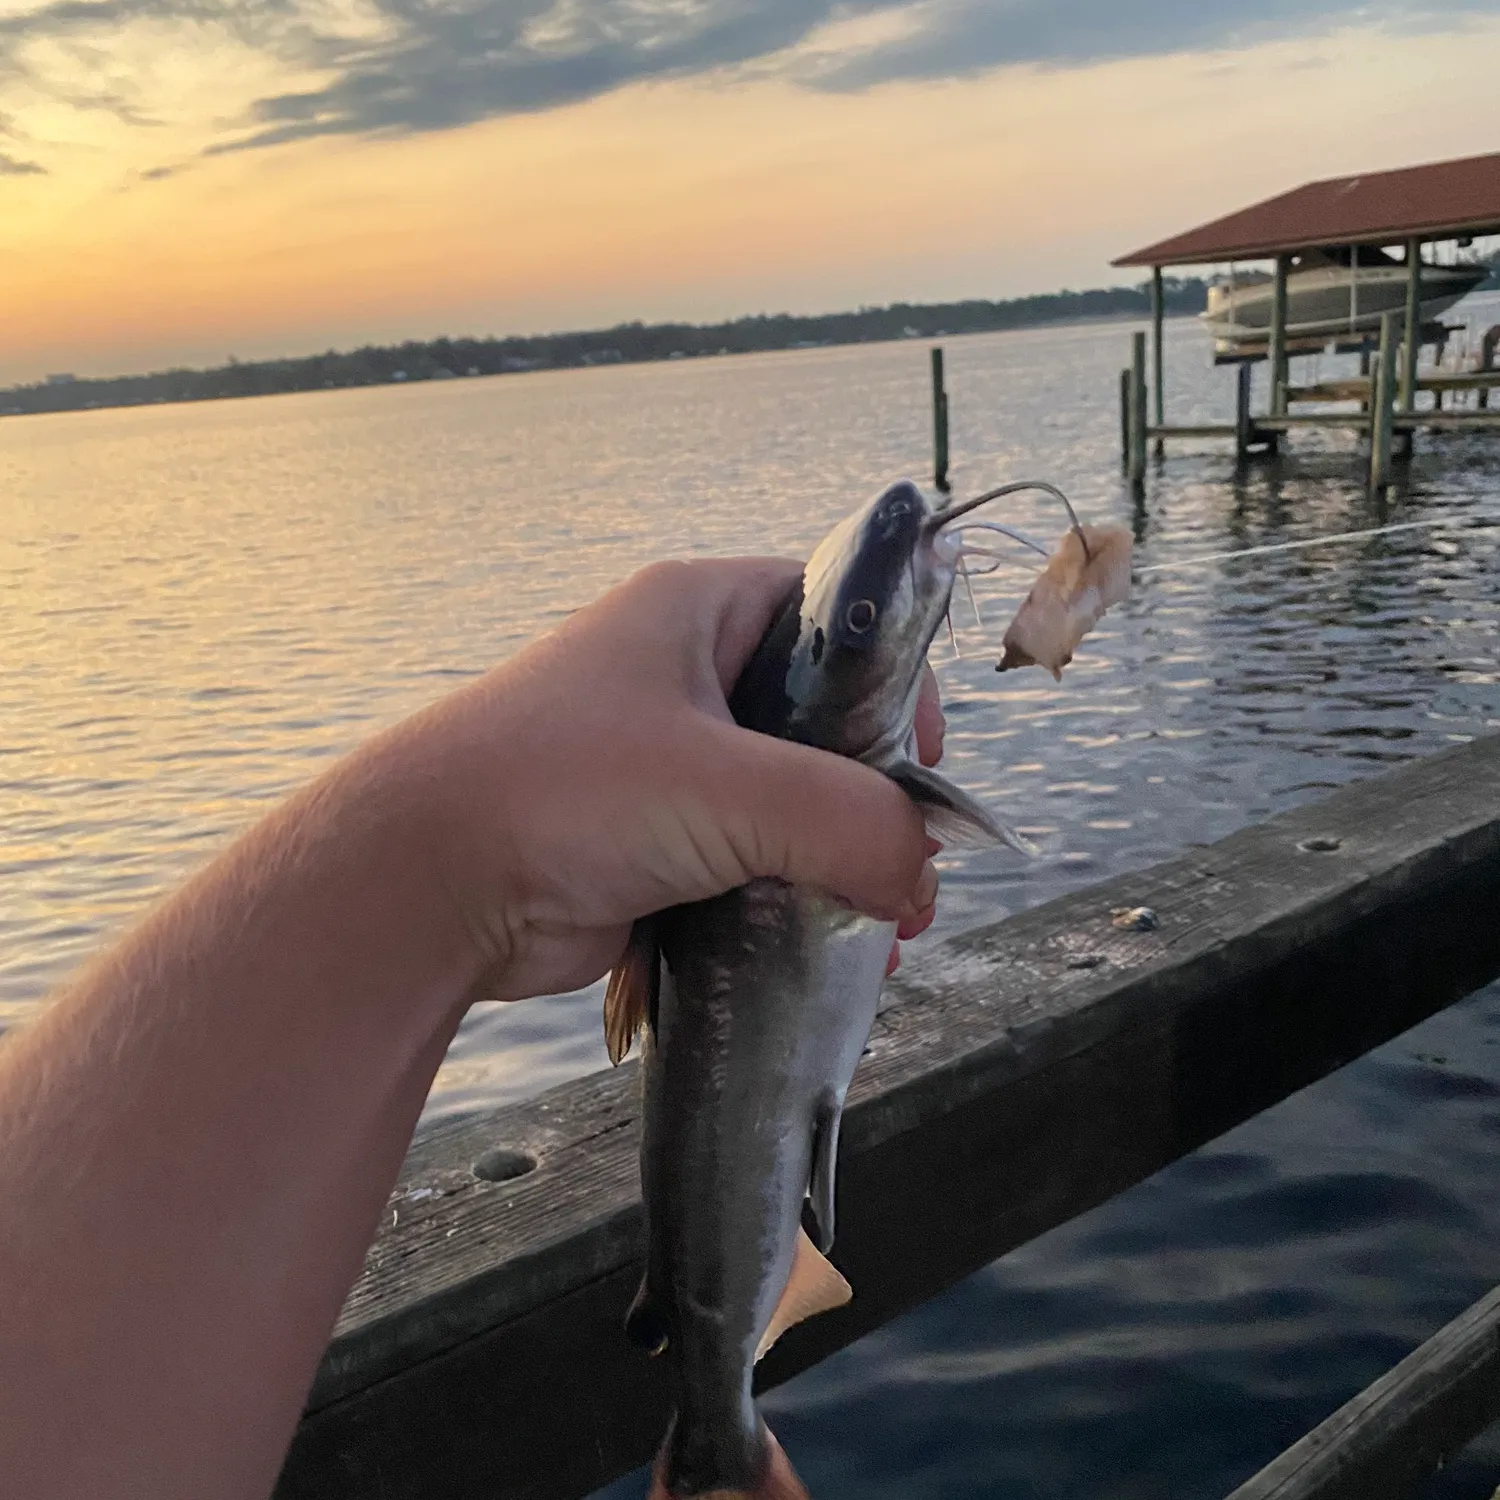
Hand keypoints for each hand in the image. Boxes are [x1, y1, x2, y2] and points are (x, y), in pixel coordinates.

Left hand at [364, 558, 942, 1003]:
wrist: (427, 887)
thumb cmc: (567, 791)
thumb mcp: (730, 787)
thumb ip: (849, 819)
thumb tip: (922, 876)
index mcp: (699, 611)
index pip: (834, 615)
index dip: (891, 681)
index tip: (921, 762)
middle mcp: (685, 678)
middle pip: (822, 724)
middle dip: (875, 799)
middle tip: (911, 868)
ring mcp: (668, 767)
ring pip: (792, 806)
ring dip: (842, 863)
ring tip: (885, 929)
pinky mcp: (657, 845)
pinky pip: (752, 864)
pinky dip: (793, 902)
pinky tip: (826, 948)